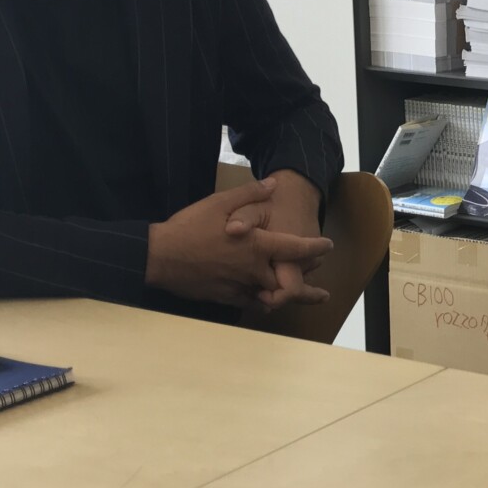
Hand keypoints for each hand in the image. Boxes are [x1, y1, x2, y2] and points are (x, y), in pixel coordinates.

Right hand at [148, 179, 330, 308]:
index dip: (316, 248)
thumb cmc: (189, 228)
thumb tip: (274, 184)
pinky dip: (262, 302)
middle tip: (321, 287)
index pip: (297, 249)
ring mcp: (240, 286)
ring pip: (272, 295)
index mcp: (257, 245)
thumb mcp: (219, 203)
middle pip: (290, 280)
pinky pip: (251, 303)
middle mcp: (253, 269)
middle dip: (307, 282)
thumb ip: (250, 193)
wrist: (159, 257)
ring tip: (303, 298)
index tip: (328, 247)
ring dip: (287, 296)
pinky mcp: (226, 297)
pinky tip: (266, 302)